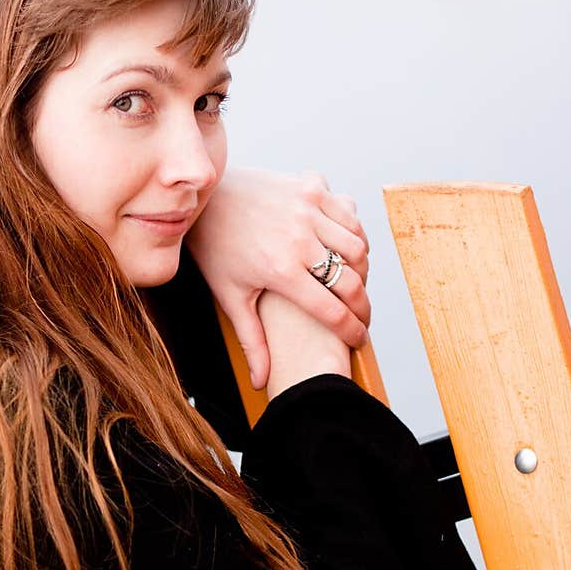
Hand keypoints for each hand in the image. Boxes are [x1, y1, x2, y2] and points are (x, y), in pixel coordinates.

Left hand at [184, 168, 370, 389]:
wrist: (206, 198)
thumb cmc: (217, 249)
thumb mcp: (231, 296)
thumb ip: (252, 341)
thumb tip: (262, 382)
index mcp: (281, 271)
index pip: (331, 311)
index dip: (352, 330)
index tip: (359, 340)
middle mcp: (299, 238)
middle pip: (352, 281)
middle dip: (364, 305)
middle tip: (362, 317)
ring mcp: (308, 209)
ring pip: (358, 246)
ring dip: (361, 268)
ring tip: (352, 284)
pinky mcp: (312, 187)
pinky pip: (351, 215)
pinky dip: (355, 234)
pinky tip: (345, 249)